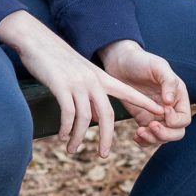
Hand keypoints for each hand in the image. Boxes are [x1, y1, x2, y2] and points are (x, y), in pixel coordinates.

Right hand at [0, 11, 167, 156]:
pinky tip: (62, 137)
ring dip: (78, 137)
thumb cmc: (56, 59)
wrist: (36, 40)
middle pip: (107, 114)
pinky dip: (66, 128)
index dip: (144, 103)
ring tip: (72, 149)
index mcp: (100, 77)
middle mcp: (92, 80)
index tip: (160, 113)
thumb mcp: (78, 74)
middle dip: (106, 137)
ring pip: (85, 118)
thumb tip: (91, 118)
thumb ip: (88, 94)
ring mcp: (77, 83)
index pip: (128, 92)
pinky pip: (68, 114)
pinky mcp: (61, 86)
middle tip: (103, 154)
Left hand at [97, 40, 192, 146]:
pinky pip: (148, 137)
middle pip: (176, 133)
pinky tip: (136, 136)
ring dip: (153, 139)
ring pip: (161, 138)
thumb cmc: (141, 61)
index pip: (184, 119)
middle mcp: (170, 109)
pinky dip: (144, 141)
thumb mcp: (158, 66)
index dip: (175, 120)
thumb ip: (168, 82)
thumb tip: (169, 102)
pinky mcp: (143, 119)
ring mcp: (156, 116)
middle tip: (150, 126)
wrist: (121, 62)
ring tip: (140, 132)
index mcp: (179, 97)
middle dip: (165, 134)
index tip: (162, 110)